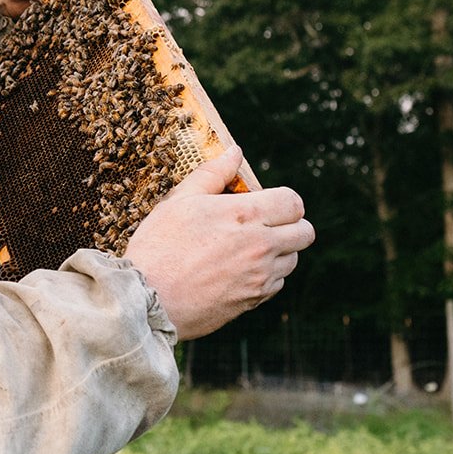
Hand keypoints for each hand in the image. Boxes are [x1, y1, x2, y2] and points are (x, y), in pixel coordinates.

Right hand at [124, 148, 313, 340]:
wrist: (148, 299)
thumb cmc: (158, 246)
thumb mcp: (179, 202)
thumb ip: (212, 174)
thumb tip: (234, 153)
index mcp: (245, 215)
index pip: (293, 202)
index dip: (282, 200)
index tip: (264, 203)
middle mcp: (261, 246)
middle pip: (305, 232)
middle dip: (289, 225)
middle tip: (262, 225)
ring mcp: (261, 276)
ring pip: (292, 260)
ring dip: (278, 252)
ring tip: (244, 250)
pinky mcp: (254, 301)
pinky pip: (276, 284)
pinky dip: (265, 276)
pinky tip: (236, 272)